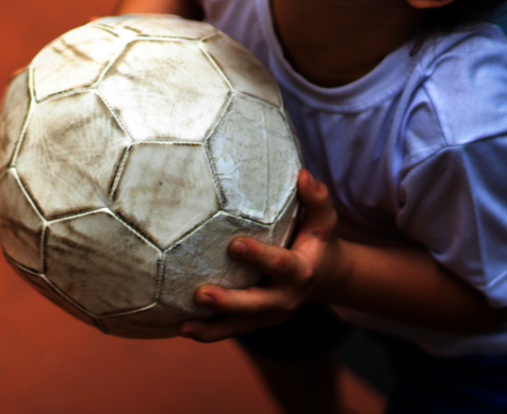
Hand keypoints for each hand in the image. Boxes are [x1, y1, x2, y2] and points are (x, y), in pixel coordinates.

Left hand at [178, 170, 344, 341]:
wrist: (325, 279)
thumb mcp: (324, 221)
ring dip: (212, 328)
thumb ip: (316, 199)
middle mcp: (284, 299)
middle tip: (201, 294)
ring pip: (239, 325)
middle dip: (228, 301)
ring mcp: (268, 315)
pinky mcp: (255, 322)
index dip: (258, 256)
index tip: (234, 244)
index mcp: (300, 272)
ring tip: (184, 326)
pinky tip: (180, 327)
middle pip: (255, 305)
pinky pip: (230, 329)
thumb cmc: (317, 241)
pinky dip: (207, 332)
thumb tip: (302, 174)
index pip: (279, 264)